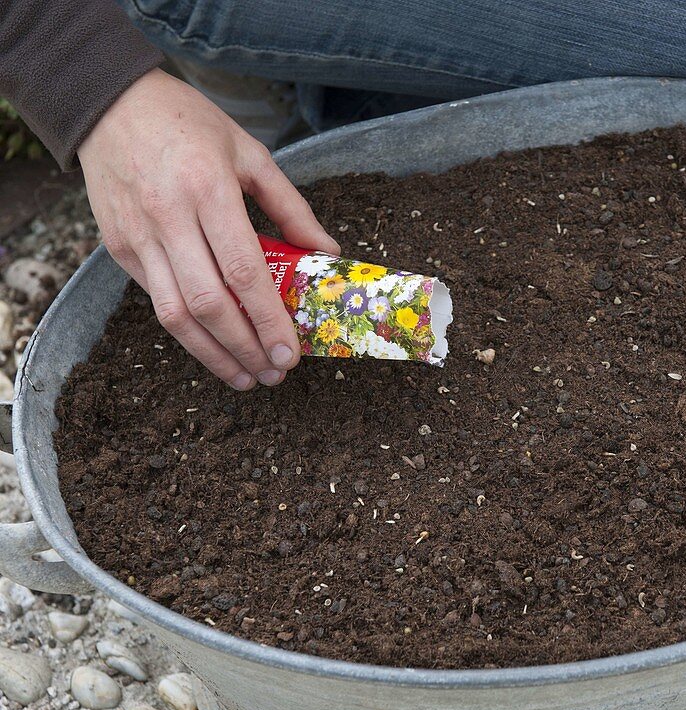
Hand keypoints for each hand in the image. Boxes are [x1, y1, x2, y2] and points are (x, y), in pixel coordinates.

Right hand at [78, 68, 339, 388]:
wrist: (107, 103)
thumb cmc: (188, 123)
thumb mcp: (250, 153)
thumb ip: (291, 207)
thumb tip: (326, 253)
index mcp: (208, 189)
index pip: (244, 272)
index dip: (268, 320)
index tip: (290, 352)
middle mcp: (168, 218)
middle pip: (209, 304)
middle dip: (245, 349)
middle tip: (274, 373)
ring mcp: (138, 236)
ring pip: (174, 315)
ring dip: (213, 355)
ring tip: (246, 377)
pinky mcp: (118, 247)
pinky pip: (154, 300)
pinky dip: (187, 331)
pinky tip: (215, 347)